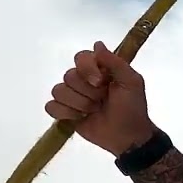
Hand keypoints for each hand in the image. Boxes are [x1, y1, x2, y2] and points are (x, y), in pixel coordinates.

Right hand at [46, 41, 157, 156]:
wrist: (128, 137)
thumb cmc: (132, 108)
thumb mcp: (131, 82)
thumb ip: (115, 62)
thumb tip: (97, 44)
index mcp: (98, 69)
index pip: (80, 57)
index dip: (88, 70)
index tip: (101, 82)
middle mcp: (82, 79)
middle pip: (69, 76)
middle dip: (87, 92)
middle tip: (102, 101)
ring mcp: (72, 96)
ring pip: (59, 91)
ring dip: (78, 104)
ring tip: (93, 111)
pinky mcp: (65, 113)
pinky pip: (51, 106)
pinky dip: (64, 113)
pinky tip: (79, 118)